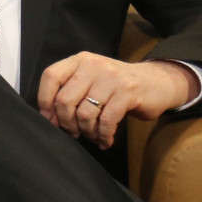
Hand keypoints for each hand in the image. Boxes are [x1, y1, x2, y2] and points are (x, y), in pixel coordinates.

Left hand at [37, 54, 197, 148]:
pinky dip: (103, 135)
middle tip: (74, 133)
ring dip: (87, 132)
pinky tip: (105, 140)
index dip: (45, 101)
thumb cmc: (116, 86)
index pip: (51, 77)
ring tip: (92, 137)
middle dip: (67, 123)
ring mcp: (111, 77)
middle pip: (65, 100)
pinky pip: (106, 121)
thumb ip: (71, 92)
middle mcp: (93, 65)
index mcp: (80, 60)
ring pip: (85, 113)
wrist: (156, 82)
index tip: (50, 119)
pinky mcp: (127, 92)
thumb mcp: (91, 80)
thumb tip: (50, 118)